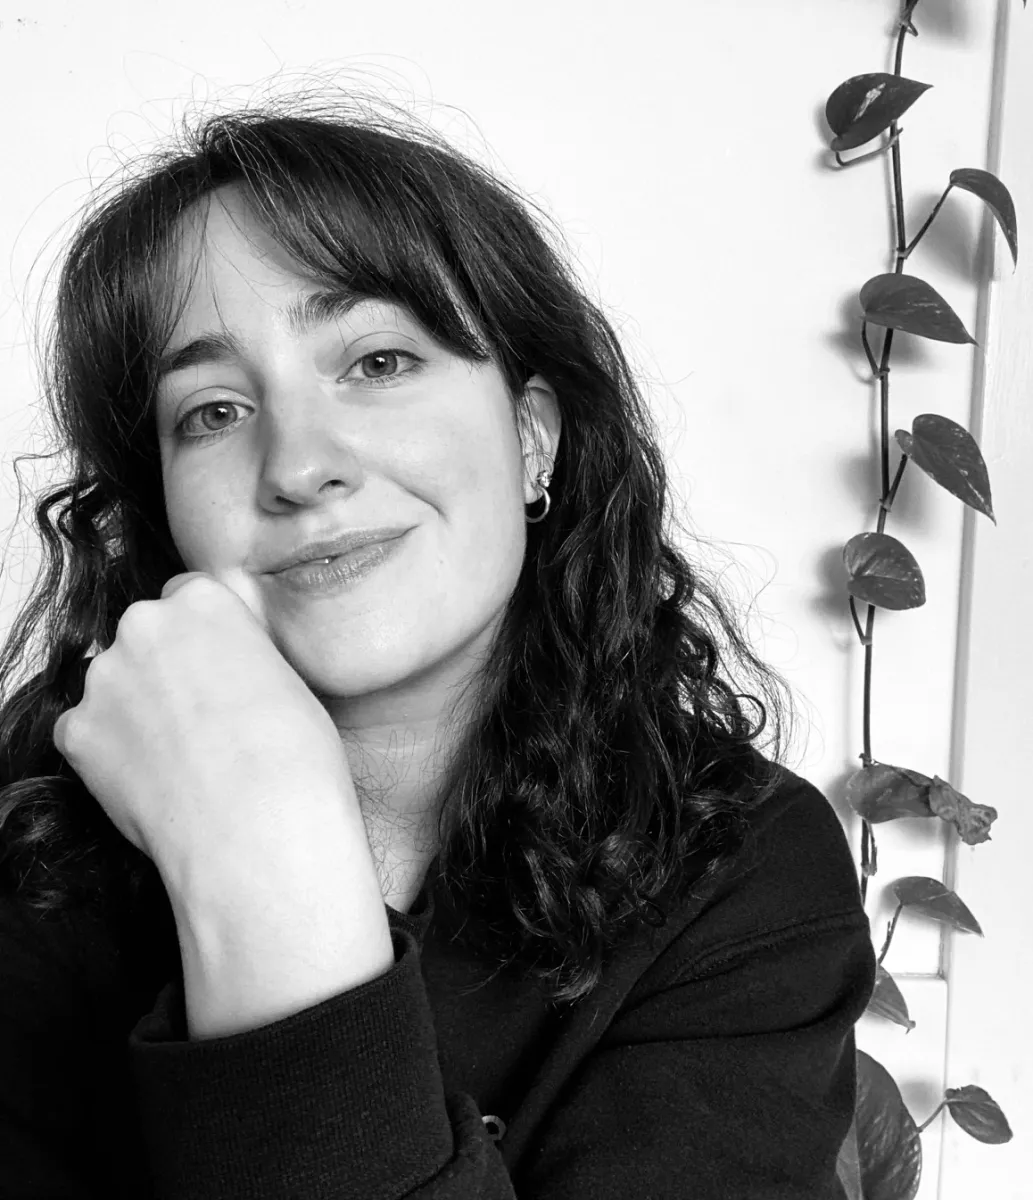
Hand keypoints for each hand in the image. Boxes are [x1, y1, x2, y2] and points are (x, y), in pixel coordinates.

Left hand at [52, 569, 360, 896]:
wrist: (257, 827)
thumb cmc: (293, 757)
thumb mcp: (287, 674)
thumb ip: (245, 649)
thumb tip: (231, 654)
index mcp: (202, 600)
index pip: (190, 597)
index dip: (208, 640)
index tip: (222, 673)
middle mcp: (143, 624)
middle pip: (147, 637)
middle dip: (167, 669)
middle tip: (205, 721)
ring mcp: (103, 678)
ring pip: (117, 687)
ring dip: (139, 711)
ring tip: (185, 760)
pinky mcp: (76, 731)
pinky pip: (89, 734)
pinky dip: (113, 754)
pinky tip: (155, 780)